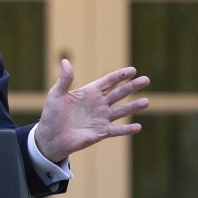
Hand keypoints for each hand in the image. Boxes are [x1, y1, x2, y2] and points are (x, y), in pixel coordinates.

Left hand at [34, 59, 149, 162]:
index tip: (132, 70)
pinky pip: (116, 131)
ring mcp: (101, 118)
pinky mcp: (100, 132)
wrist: (50, 137)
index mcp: (89, 93)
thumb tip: (66, 61)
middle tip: (146, 80)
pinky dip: (126, 130)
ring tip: (146, 101)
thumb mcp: (56, 94)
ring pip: (121, 111)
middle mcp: (98, 104)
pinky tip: (137, 127)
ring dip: (133, 106)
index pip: (108, 81)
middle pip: (118, 93)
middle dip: (132, 87)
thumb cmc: (51, 114)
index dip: (120, 76)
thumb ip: (64, 79)